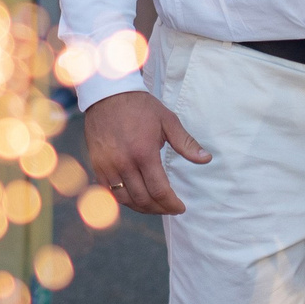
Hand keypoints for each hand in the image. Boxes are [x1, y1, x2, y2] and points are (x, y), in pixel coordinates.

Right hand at [83, 90, 208, 214]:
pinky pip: (109, 192)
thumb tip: (206, 159)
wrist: (108, 94)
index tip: (180, 208)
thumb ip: (186, 143)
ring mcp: (108, 166)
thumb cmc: (140, 107)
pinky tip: (135, 199)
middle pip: (143, 199)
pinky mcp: (97, 165)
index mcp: (144, 153)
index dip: (171, 204)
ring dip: (142, 208)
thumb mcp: (167, 121)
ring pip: (125, 200)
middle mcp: (124, 163)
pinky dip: (123, 200)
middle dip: (160, 209)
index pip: (159, 190)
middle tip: (170, 208)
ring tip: (155, 206)